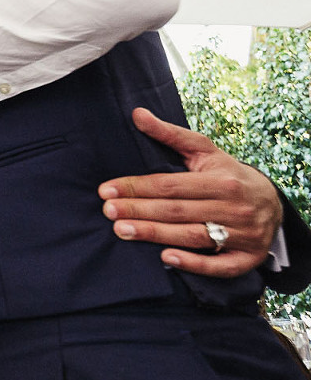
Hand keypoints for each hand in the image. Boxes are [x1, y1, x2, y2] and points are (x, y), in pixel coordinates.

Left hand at [100, 107, 282, 277]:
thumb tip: (136, 113)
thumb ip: (169, 134)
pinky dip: (195, 264)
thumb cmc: (228, 174)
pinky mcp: (248, 258)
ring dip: (156, 235)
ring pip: (194, 237)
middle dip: (139, 211)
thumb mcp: (204, 151)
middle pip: (178, 211)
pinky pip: (220, 266)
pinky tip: (166, 258)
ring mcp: (243, 235)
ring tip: (122, 231)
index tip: (106, 189)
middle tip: (108, 211)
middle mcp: (234, 207)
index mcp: (221, 180)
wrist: (273, 202)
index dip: (137, 187)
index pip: (170, 185)